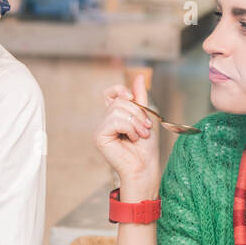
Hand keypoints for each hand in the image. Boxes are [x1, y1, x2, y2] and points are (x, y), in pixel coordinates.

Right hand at [94, 73, 160, 200]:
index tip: (133, 98)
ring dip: (135, 122)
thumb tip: (138, 76)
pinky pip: (115, 121)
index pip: (110, 93)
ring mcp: (100, 129)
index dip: (120, 90)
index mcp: (114, 117)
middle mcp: (105, 121)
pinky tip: (132, 139)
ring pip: (118, 110)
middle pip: (119, 101)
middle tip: (145, 128)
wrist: (145, 168)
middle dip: (138, 113)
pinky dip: (129, 128)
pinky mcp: (99, 137)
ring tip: (140, 135)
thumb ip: (140, 98)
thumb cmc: (146, 148)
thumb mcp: (145, 117)